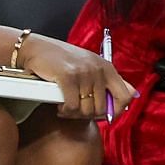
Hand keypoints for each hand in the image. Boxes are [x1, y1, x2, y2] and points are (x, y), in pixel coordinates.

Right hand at [19, 34, 136, 121]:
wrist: (37, 48)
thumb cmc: (62, 60)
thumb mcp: (90, 66)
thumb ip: (105, 81)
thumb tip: (128, 98)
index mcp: (107, 68)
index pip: (126, 96)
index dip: (117, 111)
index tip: (105, 117)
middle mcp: (98, 70)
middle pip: (101, 108)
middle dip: (87, 115)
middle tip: (75, 112)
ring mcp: (84, 74)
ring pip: (86, 110)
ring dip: (74, 114)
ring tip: (66, 108)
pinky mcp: (68, 78)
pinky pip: (72, 107)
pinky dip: (65, 111)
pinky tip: (60, 106)